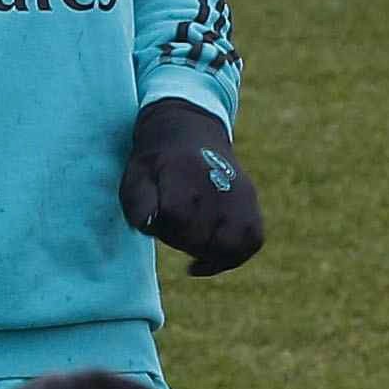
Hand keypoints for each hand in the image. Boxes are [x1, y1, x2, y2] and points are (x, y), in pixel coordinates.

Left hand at [119, 99, 263, 275]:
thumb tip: (151, 224)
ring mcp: (240, 192)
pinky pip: (251, 242)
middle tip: (175, 224)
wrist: (190, 133)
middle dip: (183, 240)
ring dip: (208, 252)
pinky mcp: (252, 204)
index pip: (177, 218)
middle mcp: (219, 181)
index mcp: (185, 171)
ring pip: (230, 245)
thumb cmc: (157, 164)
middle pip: (201, 237)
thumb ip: (138, 203)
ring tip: (193, 240)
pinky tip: (211, 252)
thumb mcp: (136, 176)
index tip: (158, 219)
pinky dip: (232, 254)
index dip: (164, 228)